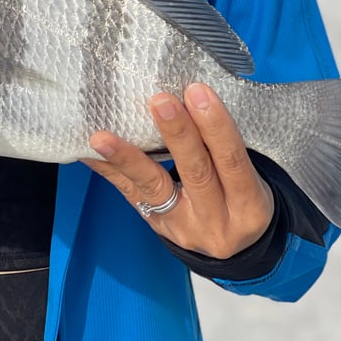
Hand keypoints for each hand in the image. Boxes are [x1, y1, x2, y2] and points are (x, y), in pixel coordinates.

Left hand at [83, 83, 274, 258]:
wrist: (235, 249)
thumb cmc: (243, 197)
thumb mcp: (251, 179)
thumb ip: (224, 146)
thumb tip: (190, 94)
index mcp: (251, 206)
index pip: (233, 162)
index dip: (216, 127)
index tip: (197, 91)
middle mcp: (218, 222)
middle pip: (196, 173)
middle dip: (177, 134)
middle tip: (160, 100)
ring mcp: (183, 229)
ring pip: (154, 188)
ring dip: (127, 158)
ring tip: (102, 136)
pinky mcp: (157, 227)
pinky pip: (130, 195)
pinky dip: (109, 171)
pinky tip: (88, 152)